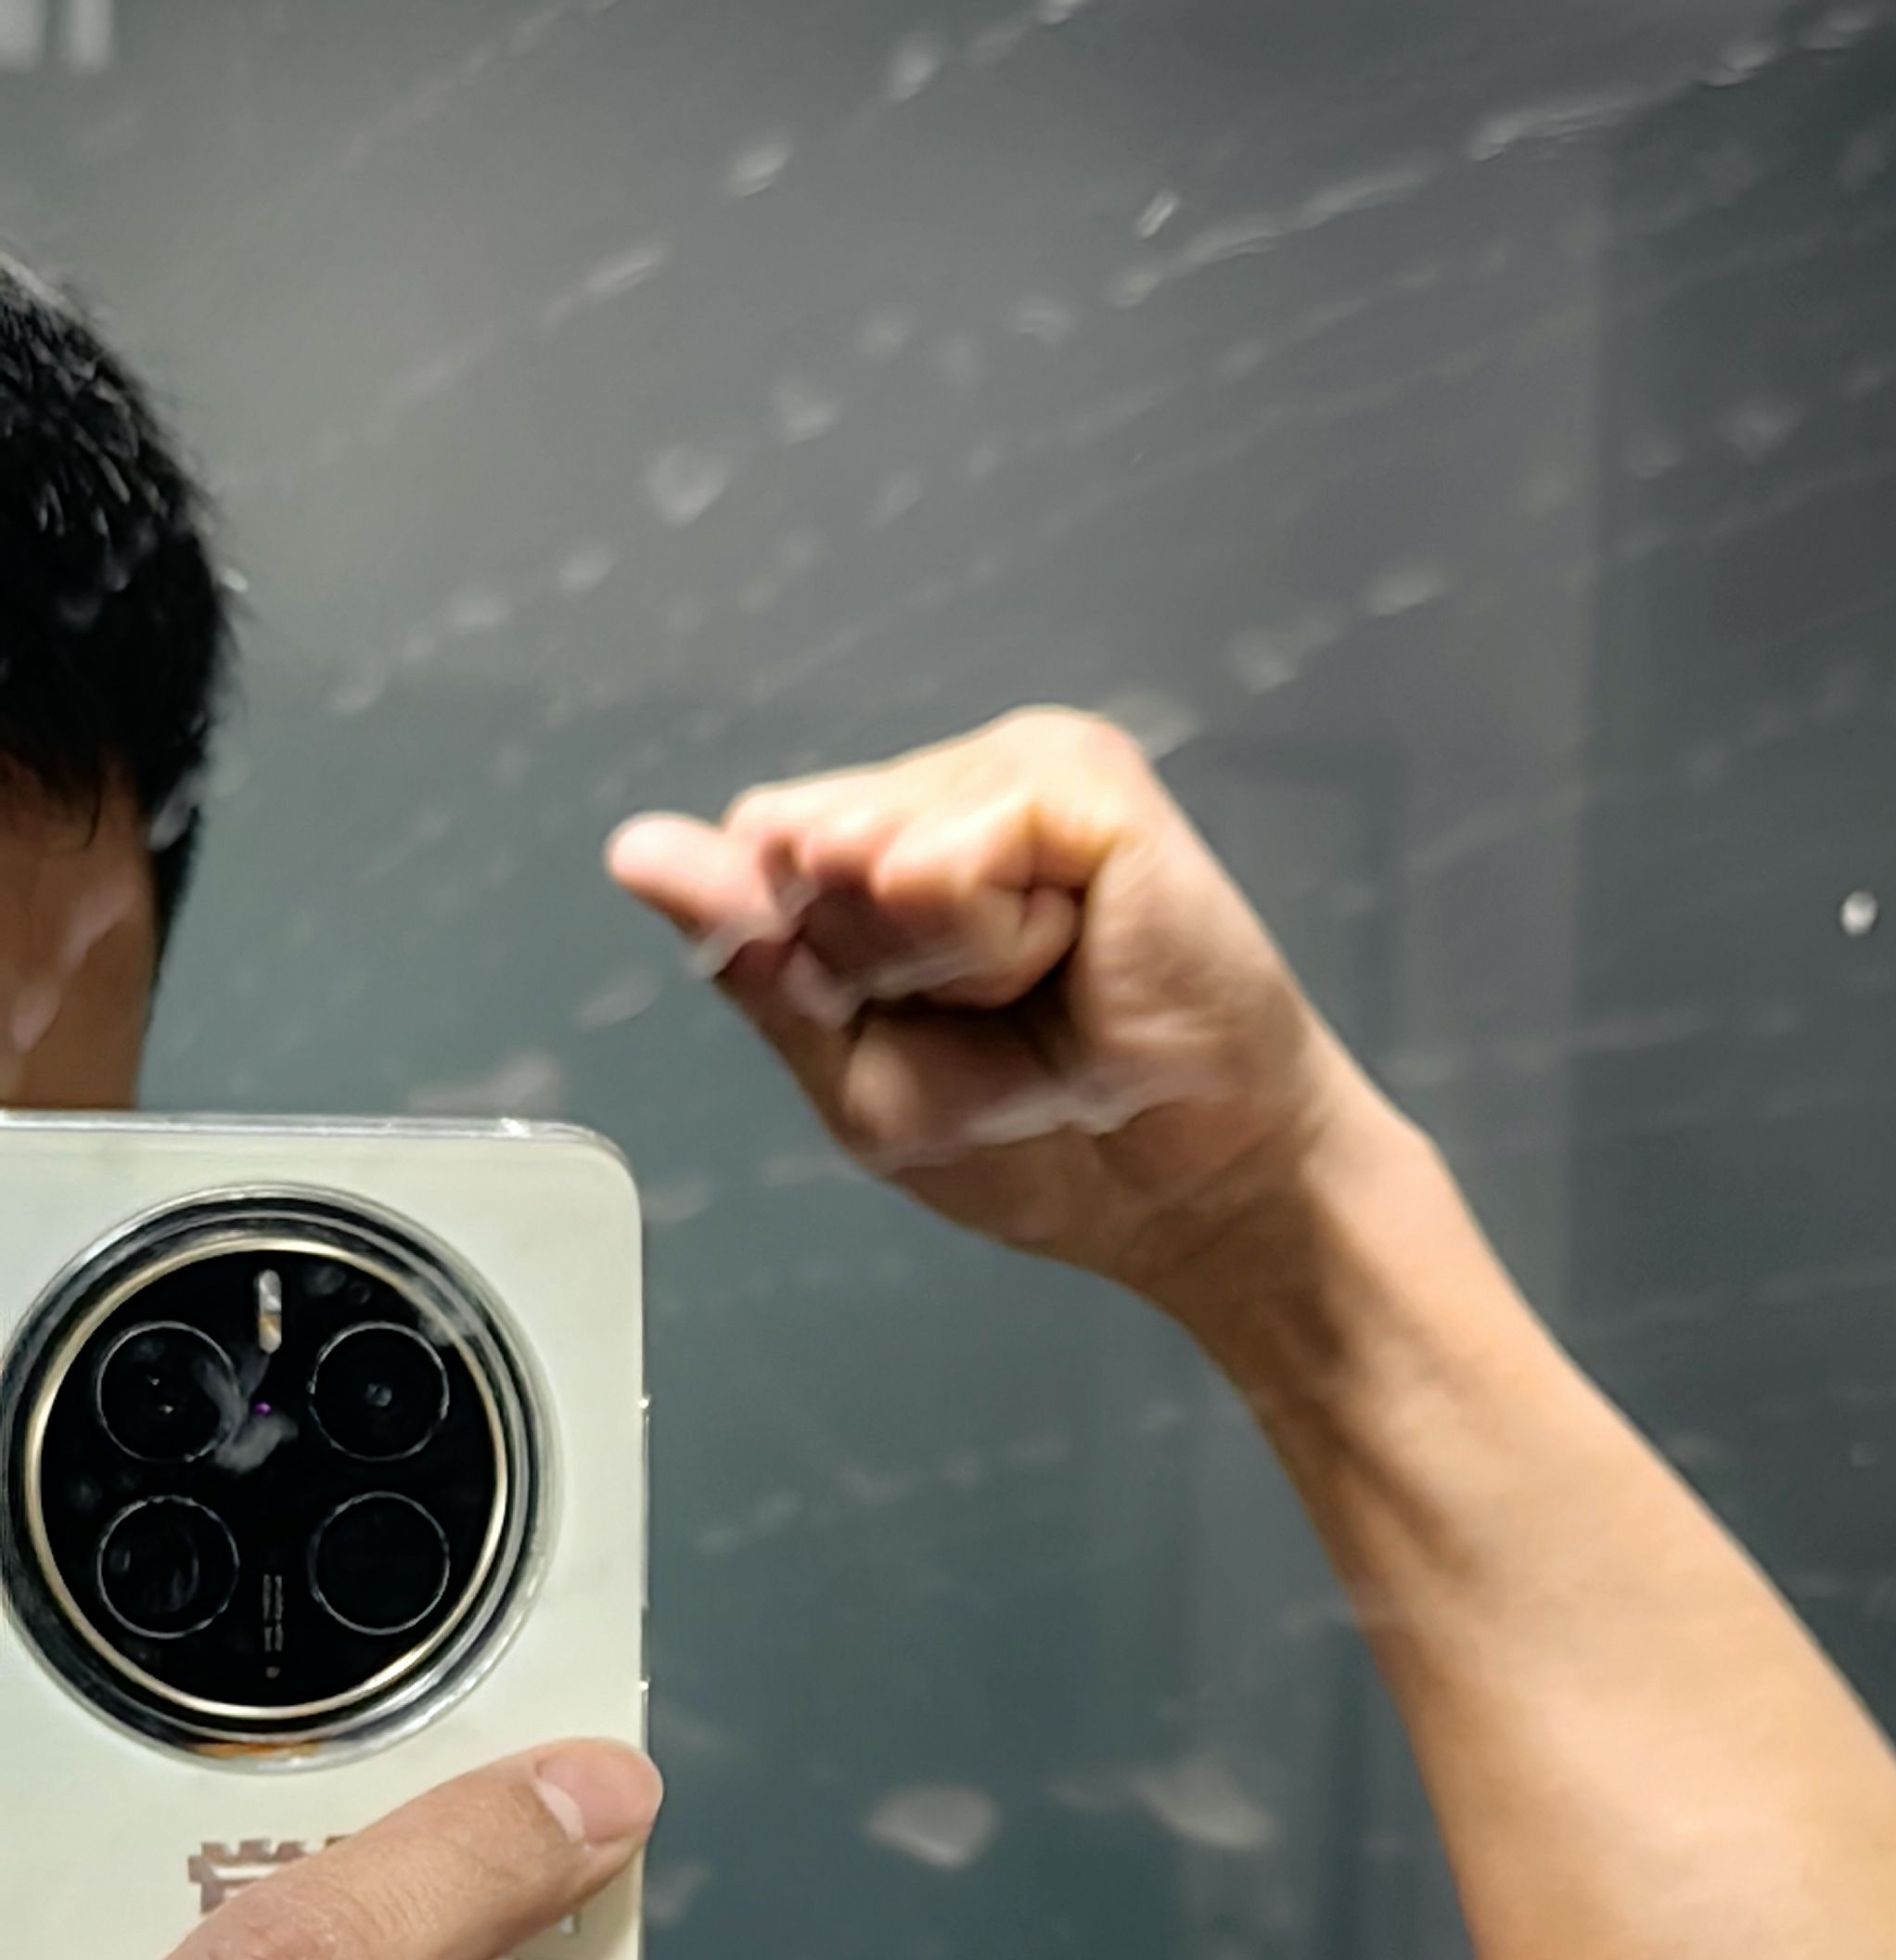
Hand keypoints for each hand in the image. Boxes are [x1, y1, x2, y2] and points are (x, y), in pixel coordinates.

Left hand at [605, 709, 1363, 1296]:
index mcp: (891, 845)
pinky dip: (984, 938)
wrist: (1193, 1192)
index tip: (918, 1030)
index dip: (804, 966)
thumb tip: (638, 851)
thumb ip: (754, 961)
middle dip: (864, 964)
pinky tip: (1070, 956)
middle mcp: (949, 788)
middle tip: (992, 1016)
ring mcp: (1017, 767)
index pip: (756, 856)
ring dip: (933, 959)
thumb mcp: (858, 1073)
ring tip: (1040, 989)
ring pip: (860, 849)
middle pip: (790, 843)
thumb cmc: (1055, 1145)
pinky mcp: (1081, 778)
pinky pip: (942, 854)